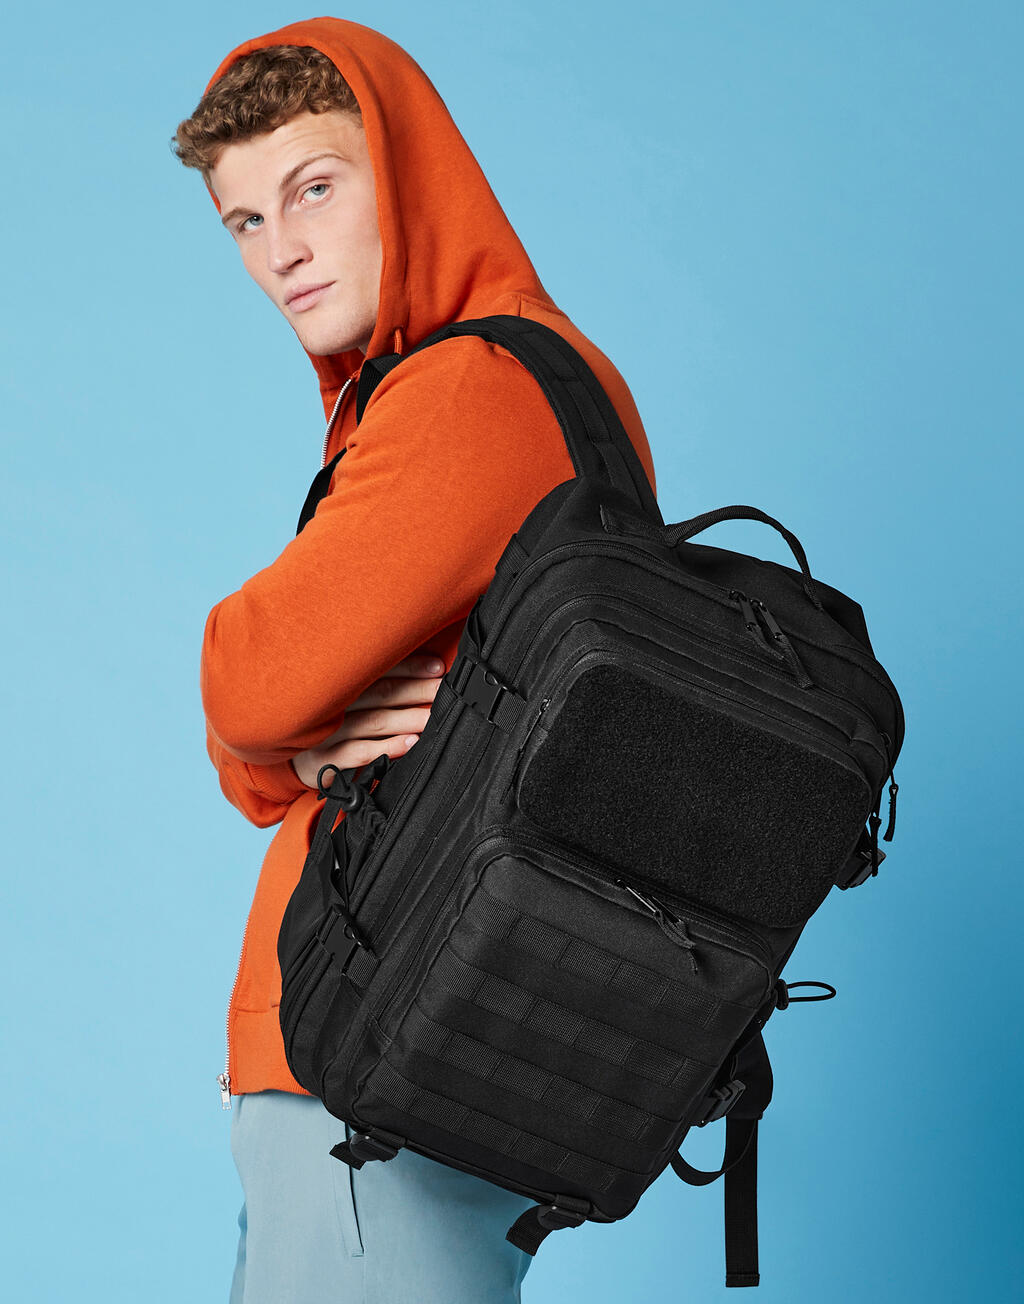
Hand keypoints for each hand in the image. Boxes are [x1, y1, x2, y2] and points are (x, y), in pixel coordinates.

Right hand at [291, 653, 446, 788]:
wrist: (282, 758)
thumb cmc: (322, 722)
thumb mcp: (338, 697)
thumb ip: (371, 683)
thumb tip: (421, 670)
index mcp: (336, 683)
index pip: (378, 670)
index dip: (410, 667)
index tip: (437, 667)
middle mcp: (330, 704)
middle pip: (381, 693)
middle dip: (417, 691)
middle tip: (444, 690)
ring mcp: (325, 733)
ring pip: (374, 722)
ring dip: (408, 719)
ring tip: (433, 717)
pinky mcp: (322, 761)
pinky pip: (359, 753)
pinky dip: (386, 748)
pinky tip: (409, 743)